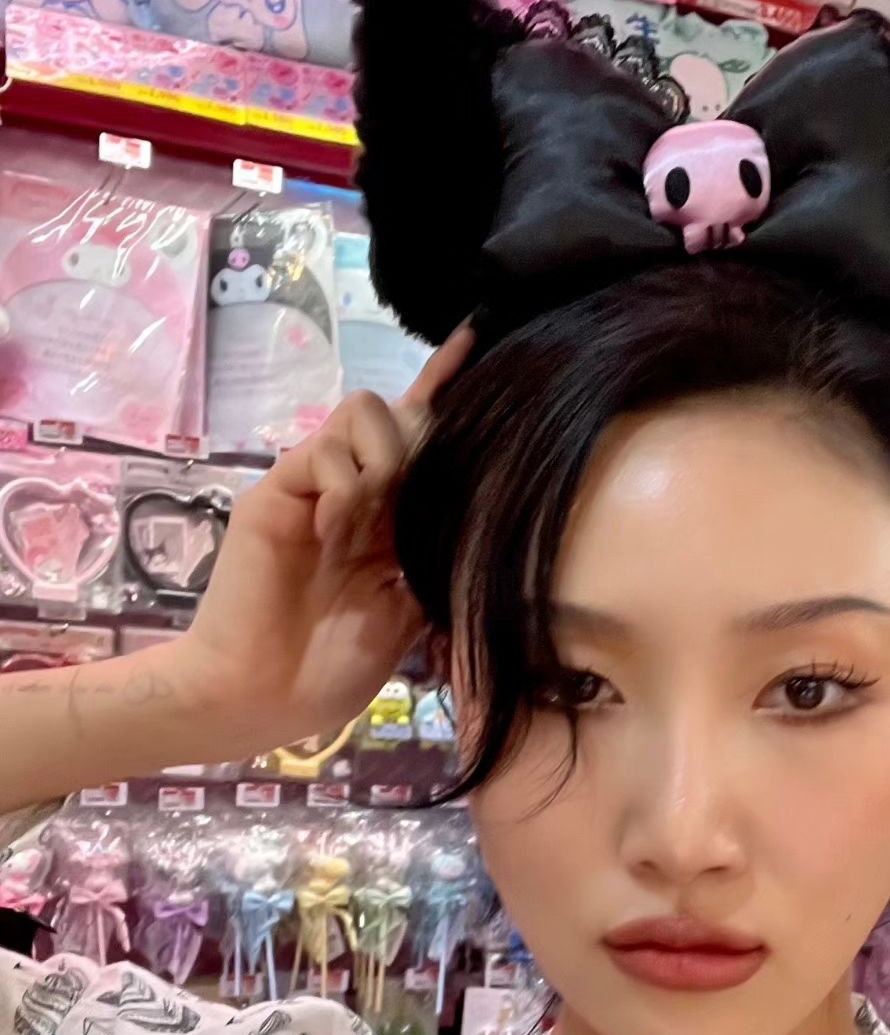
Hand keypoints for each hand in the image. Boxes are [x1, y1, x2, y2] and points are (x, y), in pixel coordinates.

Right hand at [172, 324, 473, 753]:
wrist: (264, 694)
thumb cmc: (336, 664)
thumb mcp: (413, 610)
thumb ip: (438, 551)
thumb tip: (481, 504)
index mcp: (394, 519)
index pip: (423, 438)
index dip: (445, 388)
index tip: (475, 339)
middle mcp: (358, 491)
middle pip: (403, 413)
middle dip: (423, 441)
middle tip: (409, 506)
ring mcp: (316, 486)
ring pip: (364, 412)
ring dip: (383, 462)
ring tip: (366, 527)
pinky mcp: (278, 489)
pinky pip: (324, 449)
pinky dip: (344, 486)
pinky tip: (336, 532)